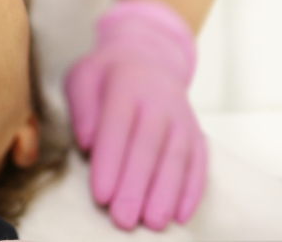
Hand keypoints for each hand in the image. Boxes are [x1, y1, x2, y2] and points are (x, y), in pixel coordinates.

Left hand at [63, 0, 204, 230]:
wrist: (147, 59)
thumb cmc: (105, 77)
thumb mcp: (82, 77)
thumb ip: (82, 107)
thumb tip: (88, 143)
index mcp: (125, 84)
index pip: (117, 127)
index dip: (110, 163)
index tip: (101, 196)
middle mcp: (159, 100)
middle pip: (149, 147)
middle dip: (136, 186)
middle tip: (123, 220)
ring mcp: (182, 118)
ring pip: (176, 158)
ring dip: (166, 193)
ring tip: (153, 224)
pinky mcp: (196, 134)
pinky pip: (199, 163)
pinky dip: (192, 191)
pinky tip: (181, 216)